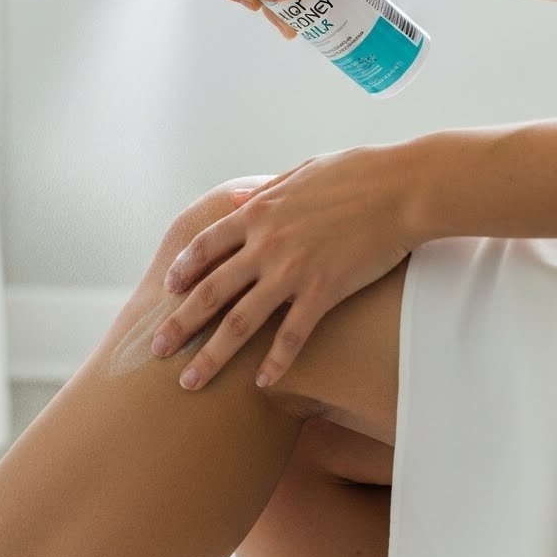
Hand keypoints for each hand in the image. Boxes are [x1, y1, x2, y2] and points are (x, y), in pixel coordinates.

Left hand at [149, 143, 422, 392]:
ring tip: (189, 381)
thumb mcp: (302, 172)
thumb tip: (240, 199)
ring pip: (240, 322)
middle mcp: (266, 244)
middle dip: (180, 324)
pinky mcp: (323, 291)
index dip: (184, 269)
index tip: (168, 290)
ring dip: (211, 355)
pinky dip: (275, 362)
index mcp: (258, 211)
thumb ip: (266, 191)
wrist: (400, 189)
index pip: (206, 246)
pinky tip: (262, 384)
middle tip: (157, 349)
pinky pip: (292, 336)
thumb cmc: (356, 173)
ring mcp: (292, 270)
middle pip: (210, 291)